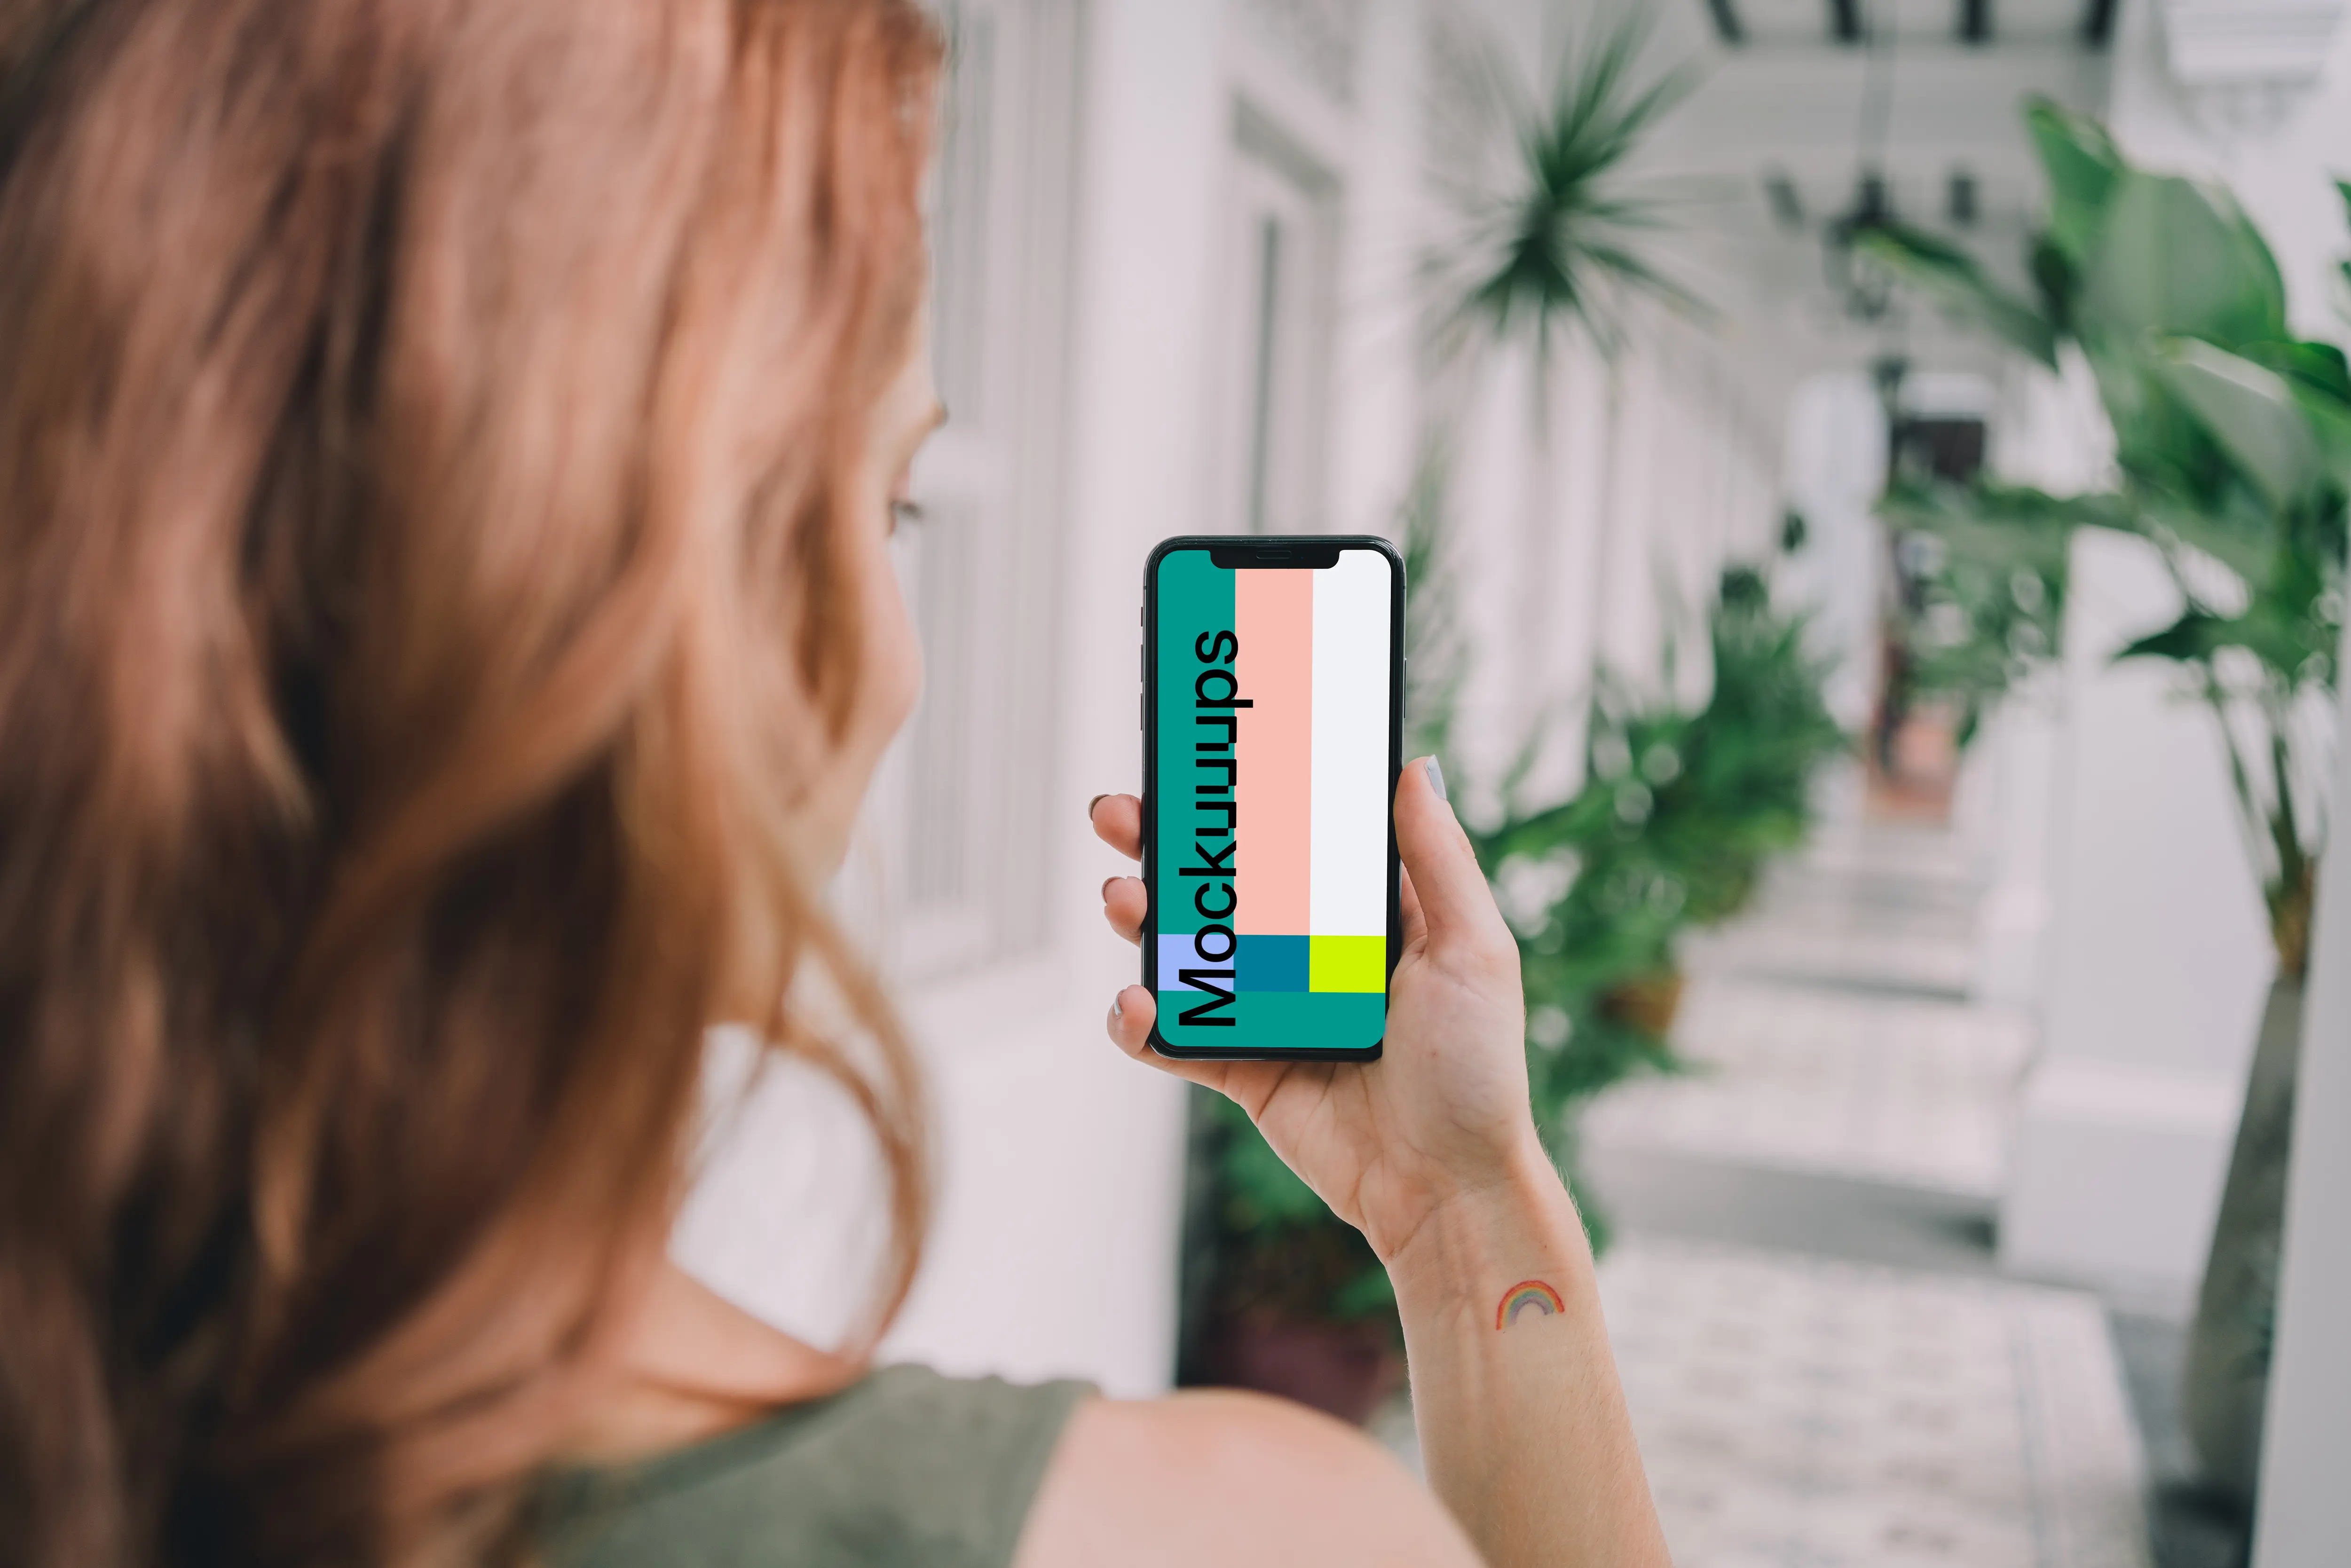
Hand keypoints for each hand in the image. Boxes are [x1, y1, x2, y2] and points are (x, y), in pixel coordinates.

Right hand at [1090, 759, 1545, 1262]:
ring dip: (1143, 920)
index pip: (1296, 839)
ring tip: (1124, 899)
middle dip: (1164, 846)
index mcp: (1368, 918)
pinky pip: (1176, 1038)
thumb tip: (1415, 768)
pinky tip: (1136, 1001)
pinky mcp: (1244, 1071)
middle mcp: (1312, 957)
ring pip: (1187, 952)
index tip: (1205, 755)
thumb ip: (1439, 861)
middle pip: (1224, 887)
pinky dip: (1142, 1020)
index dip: (1248, 798)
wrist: (1446, 1190)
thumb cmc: (1476, 1072)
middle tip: (1120, 814)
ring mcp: (1273, 1013)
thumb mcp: (1473, 951)